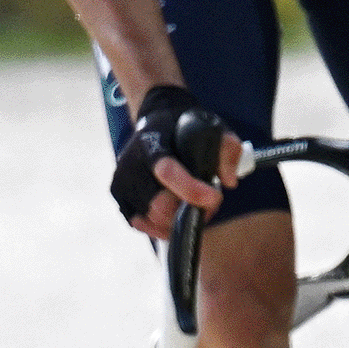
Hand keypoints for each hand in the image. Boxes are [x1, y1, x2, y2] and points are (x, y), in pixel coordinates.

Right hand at [111, 84, 237, 234]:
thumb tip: (228, 180)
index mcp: (151, 142)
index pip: (167, 172)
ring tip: (195, 204)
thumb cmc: (186, 129)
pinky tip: (176, 211)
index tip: (215, 196)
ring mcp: (121, 182)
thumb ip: (228, 149)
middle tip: (210, 202)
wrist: (158, 122)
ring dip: (179, 220)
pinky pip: (142, 225)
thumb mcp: (213, 128)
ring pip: (153, 219)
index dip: (192, 190)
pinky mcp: (120, 198)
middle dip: (190, 210)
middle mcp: (130, 163)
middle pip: (160, 205)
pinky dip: (163, 225)